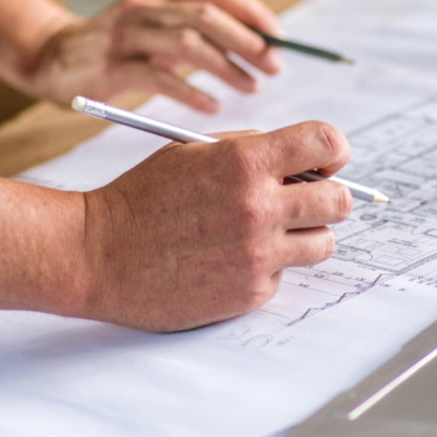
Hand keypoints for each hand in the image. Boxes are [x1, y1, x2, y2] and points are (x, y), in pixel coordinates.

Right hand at [29, 0, 285, 112]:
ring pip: (188, 43)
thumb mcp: (157, 25)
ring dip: (227, 67)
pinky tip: (213, 106)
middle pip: (209, 15)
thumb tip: (258, 45)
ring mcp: (126, 33)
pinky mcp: (112, 66)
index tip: (280, 40)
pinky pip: (160, 77)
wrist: (51, 56)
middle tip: (274, 67)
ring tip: (251, 87)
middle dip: (248, 42)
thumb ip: (197, 29)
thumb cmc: (118, 45)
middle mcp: (146, 4)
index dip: (256, 14)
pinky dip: (192, 93)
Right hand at [78, 122, 353, 330]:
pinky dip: (267, 267)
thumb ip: (250, 150)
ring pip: (324, 243)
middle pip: (340, 201)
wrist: (96, 254)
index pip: (327, 143)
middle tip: (304, 201)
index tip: (324, 162)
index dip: (333, 151)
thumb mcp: (192, 153)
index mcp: (245, 162)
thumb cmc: (141, 198)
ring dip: (306, 235)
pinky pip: (284, 275)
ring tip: (270, 232)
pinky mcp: (250, 292)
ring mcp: (258, 254)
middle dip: (328, 197)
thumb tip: (302, 162)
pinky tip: (229, 260)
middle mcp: (259, 207)